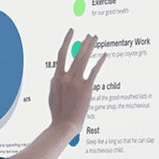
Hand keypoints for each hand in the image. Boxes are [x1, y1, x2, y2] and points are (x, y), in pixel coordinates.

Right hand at [8, 31, 106, 158]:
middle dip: (83, 42)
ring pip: (83, 59)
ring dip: (90, 47)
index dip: (67, 42)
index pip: (62, 55)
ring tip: (95, 38)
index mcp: (56, 78)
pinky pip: (94, 71)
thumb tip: (57, 75)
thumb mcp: (53, 96)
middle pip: (75, 54)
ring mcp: (76, 82)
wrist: (64, 125)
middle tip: (89, 34)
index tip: (71, 33)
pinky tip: (105, 54)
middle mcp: (65, 77)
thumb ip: (56, 84)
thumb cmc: (58, 114)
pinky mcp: (86, 88)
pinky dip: (100, 61)